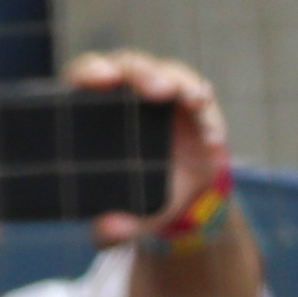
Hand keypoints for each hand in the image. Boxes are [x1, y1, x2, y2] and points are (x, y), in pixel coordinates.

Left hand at [66, 49, 230, 241]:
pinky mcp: (193, 101)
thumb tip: (106, 231)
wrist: (180, 199)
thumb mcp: (125, 217)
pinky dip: (207, 112)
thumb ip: (112, 229)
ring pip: (167, 73)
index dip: (90, 72)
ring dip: (180, 83)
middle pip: (128, 66)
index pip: (85, 76)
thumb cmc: (138, 197)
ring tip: (194, 101)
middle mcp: (127, 92)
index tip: (100, 80)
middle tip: (158, 89)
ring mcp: (162, 92)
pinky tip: (212, 136)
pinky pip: (200, 95)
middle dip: (141, 73)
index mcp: (95, 109)